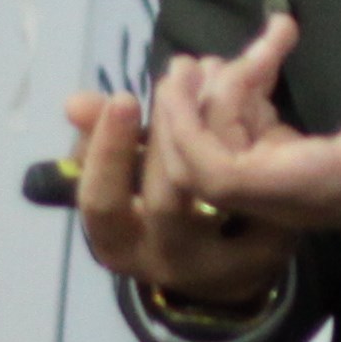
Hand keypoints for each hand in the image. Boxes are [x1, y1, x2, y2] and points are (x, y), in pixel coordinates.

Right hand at [60, 79, 295, 314]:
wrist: (236, 257)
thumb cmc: (168, 205)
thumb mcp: (127, 173)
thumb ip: (102, 138)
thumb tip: (75, 103)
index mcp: (121, 244)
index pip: (101, 205)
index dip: (107, 153)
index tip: (124, 99)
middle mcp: (165, 262)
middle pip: (165, 201)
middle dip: (176, 131)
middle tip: (183, 75)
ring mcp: (216, 266)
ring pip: (216, 196)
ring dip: (218, 127)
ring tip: (223, 78)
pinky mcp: (264, 253)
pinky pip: (261, 197)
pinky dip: (260, 147)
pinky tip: (262, 111)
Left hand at [152, 0, 340, 254]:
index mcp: (309, 183)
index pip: (220, 177)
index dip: (188, 132)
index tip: (183, 81)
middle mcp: (285, 192)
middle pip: (203, 164)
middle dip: (187, 111)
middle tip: (193, 58)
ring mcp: (284, 183)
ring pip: (221, 146)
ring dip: (222, 94)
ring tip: (260, 40)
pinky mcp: (290, 168)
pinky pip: (243, 137)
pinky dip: (244, 97)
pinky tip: (269, 55)